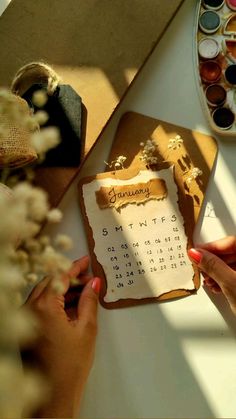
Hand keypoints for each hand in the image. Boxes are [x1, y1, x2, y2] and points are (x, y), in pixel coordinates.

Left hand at [24, 255, 100, 417]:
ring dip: (62, 289)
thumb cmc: (70, 366)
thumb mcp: (86, 329)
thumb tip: (94, 283)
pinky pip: (40, 305)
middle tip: (88, 278)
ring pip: (44, 293)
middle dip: (69, 278)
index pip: (59, 277)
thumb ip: (89, 301)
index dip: (75, 267)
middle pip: (49, 282)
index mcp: (44, 307)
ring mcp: (26, 318)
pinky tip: (71, 305)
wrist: (54, 394)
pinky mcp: (27, 327)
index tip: (86, 261)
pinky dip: (55, 301)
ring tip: (84, 291)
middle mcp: (29, 309)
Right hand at [188, 236, 235, 314]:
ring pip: (235, 265)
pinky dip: (228, 280)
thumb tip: (198, 253)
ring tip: (209, 280)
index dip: (212, 246)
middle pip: (233, 253)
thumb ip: (213, 266)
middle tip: (200, 266)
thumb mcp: (231, 284)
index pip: (232, 242)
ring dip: (219, 272)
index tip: (197, 252)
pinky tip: (219, 287)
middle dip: (215, 261)